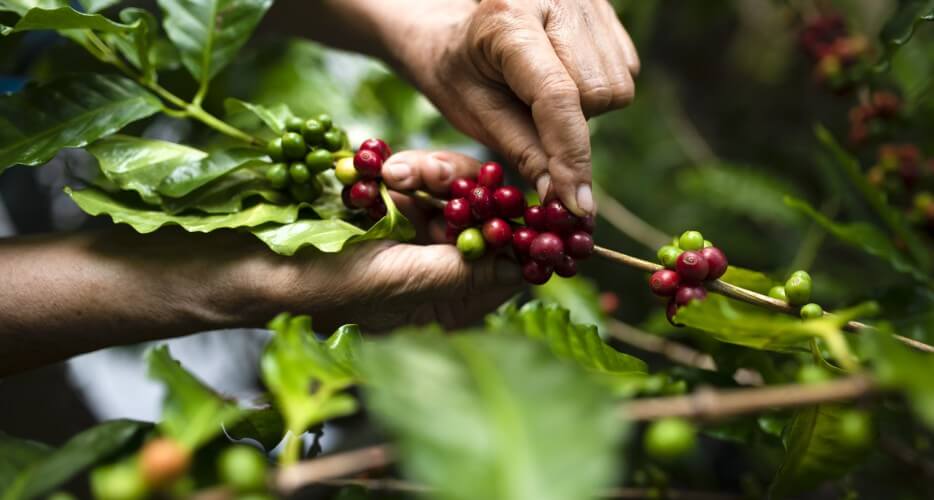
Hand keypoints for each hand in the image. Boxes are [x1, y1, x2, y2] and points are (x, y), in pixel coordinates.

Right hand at [0, 151, 520, 373]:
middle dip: (467, 200)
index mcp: (429, 308)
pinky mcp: (375, 217)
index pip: (495, 278)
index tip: (542, 215)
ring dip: (433, 182)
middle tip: (451, 178)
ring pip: (445, 206)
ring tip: (402, 172)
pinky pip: (411, 192)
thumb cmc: (308, 281)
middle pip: (475, 234)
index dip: (521, 247)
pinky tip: (389, 171)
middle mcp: (421, 279)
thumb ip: (451, 272)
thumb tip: (513, 266)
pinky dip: (407, 177)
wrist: (232, 262)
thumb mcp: (389, 281)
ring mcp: (397, 245)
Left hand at [380, 0, 639, 214]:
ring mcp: (588, 1)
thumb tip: (562, 200)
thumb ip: (521, 151)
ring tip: (542, 93)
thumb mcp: (473, 112)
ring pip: (617, 87)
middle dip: (570, 125)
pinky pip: (625, 72)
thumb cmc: (456, 72)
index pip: (556, 97)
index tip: (576, 205)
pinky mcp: (607, 10)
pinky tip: (563, 76)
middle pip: (597, 93)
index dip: (570, 157)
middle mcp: (558, 0)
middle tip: (531, 115)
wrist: (458, 29)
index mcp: (509, 19)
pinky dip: (596, 90)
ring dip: (585, 109)